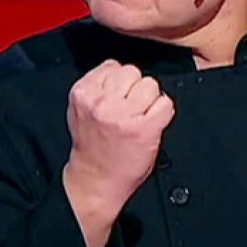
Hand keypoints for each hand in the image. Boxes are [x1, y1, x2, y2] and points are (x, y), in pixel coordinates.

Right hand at [62, 60, 174, 246]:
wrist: (95, 181)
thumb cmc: (91, 147)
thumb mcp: (81, 110)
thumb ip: (96, 87)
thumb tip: (117, 70)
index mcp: (83, 94)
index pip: (112, 65)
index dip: (119, 81)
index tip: (118, 97)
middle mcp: (102, 102)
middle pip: (132, 72)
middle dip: (134, 87)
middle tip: (129, 108)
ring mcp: (124, 115)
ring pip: (150, 84)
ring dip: (150, 99)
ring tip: (139, 116)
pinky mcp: (145, 129)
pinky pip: (165, 104)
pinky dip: (163, 113)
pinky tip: (151, 124)